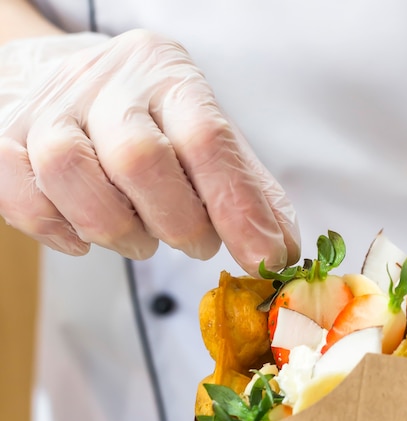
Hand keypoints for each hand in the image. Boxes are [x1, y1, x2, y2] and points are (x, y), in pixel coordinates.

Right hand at [0, 30, 299, 271]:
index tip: (264, 259)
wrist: (60, 77)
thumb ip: (246, 191)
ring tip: (141, 239)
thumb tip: (281, 253)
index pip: (208, 141)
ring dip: (118, 230)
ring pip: (72, 173)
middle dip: (178, 224)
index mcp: (171, 78)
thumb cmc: (149, 121)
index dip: (238, 209)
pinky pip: (23, 196)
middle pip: (141, 161)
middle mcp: (109, 83)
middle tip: (194, 243)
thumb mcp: (207, 138)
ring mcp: (50, 109)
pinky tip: (86, 236)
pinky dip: (60, 231)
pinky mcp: (5, 138)